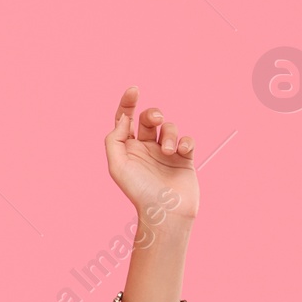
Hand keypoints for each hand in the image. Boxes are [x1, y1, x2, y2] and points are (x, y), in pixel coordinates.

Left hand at [104, 86, 197, 221]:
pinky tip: (181, 152)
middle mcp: (145, 147)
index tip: (134, 90)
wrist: (166, 211)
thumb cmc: (139, 191)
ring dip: (169, 134)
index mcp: (127, 148)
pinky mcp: (184, 158)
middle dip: (152, 114)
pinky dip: (185, 141)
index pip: (126, 119)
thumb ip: (115, 139)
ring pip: (169, 127)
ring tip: (168, 151)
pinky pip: (187, 139)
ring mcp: (165, 152)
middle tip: (154, 119)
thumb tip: (123, 118)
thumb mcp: (117, 166)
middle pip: (148, 118)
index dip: (128, 103)